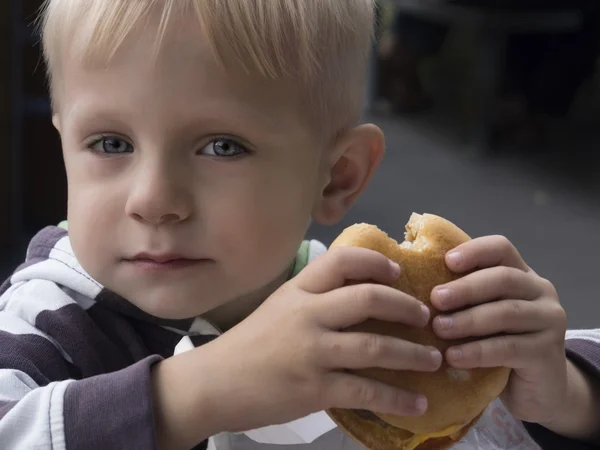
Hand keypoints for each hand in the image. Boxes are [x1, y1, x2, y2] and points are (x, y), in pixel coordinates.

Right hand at [202, 247, 442, 433]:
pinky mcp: (315, 387)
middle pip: (369, 298)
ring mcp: (312, 350)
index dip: (376, 262)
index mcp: (298, 290)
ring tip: (433, 360)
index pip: (342, 260)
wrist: (214, 383)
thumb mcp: (279, 307)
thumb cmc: (249, 344)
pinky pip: (367, 390)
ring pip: (376, 345)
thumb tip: (359, 297)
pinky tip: (417, 403)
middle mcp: (307, 314)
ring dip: (413, 354)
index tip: (397, 272)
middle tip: (426, 317)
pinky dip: (397, 398)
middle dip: (407, 307)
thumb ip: (314, 299)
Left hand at [429, 236, 567, 426]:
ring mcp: (549, 321)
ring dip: (468, 320)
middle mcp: (540, 291)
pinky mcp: (548, 353)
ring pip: (507, 312)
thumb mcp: (480, 316)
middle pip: (504, 278)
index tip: (447, 261)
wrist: (536, 392)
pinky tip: (454, 357)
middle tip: (435, 299)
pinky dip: (478, 351)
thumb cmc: (497, 346)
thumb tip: (412, 283)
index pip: (501, 248)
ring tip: (439, 328)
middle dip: (466, 288)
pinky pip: (510, 348)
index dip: (474, 251)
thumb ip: (461, 299)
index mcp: (521, 274)